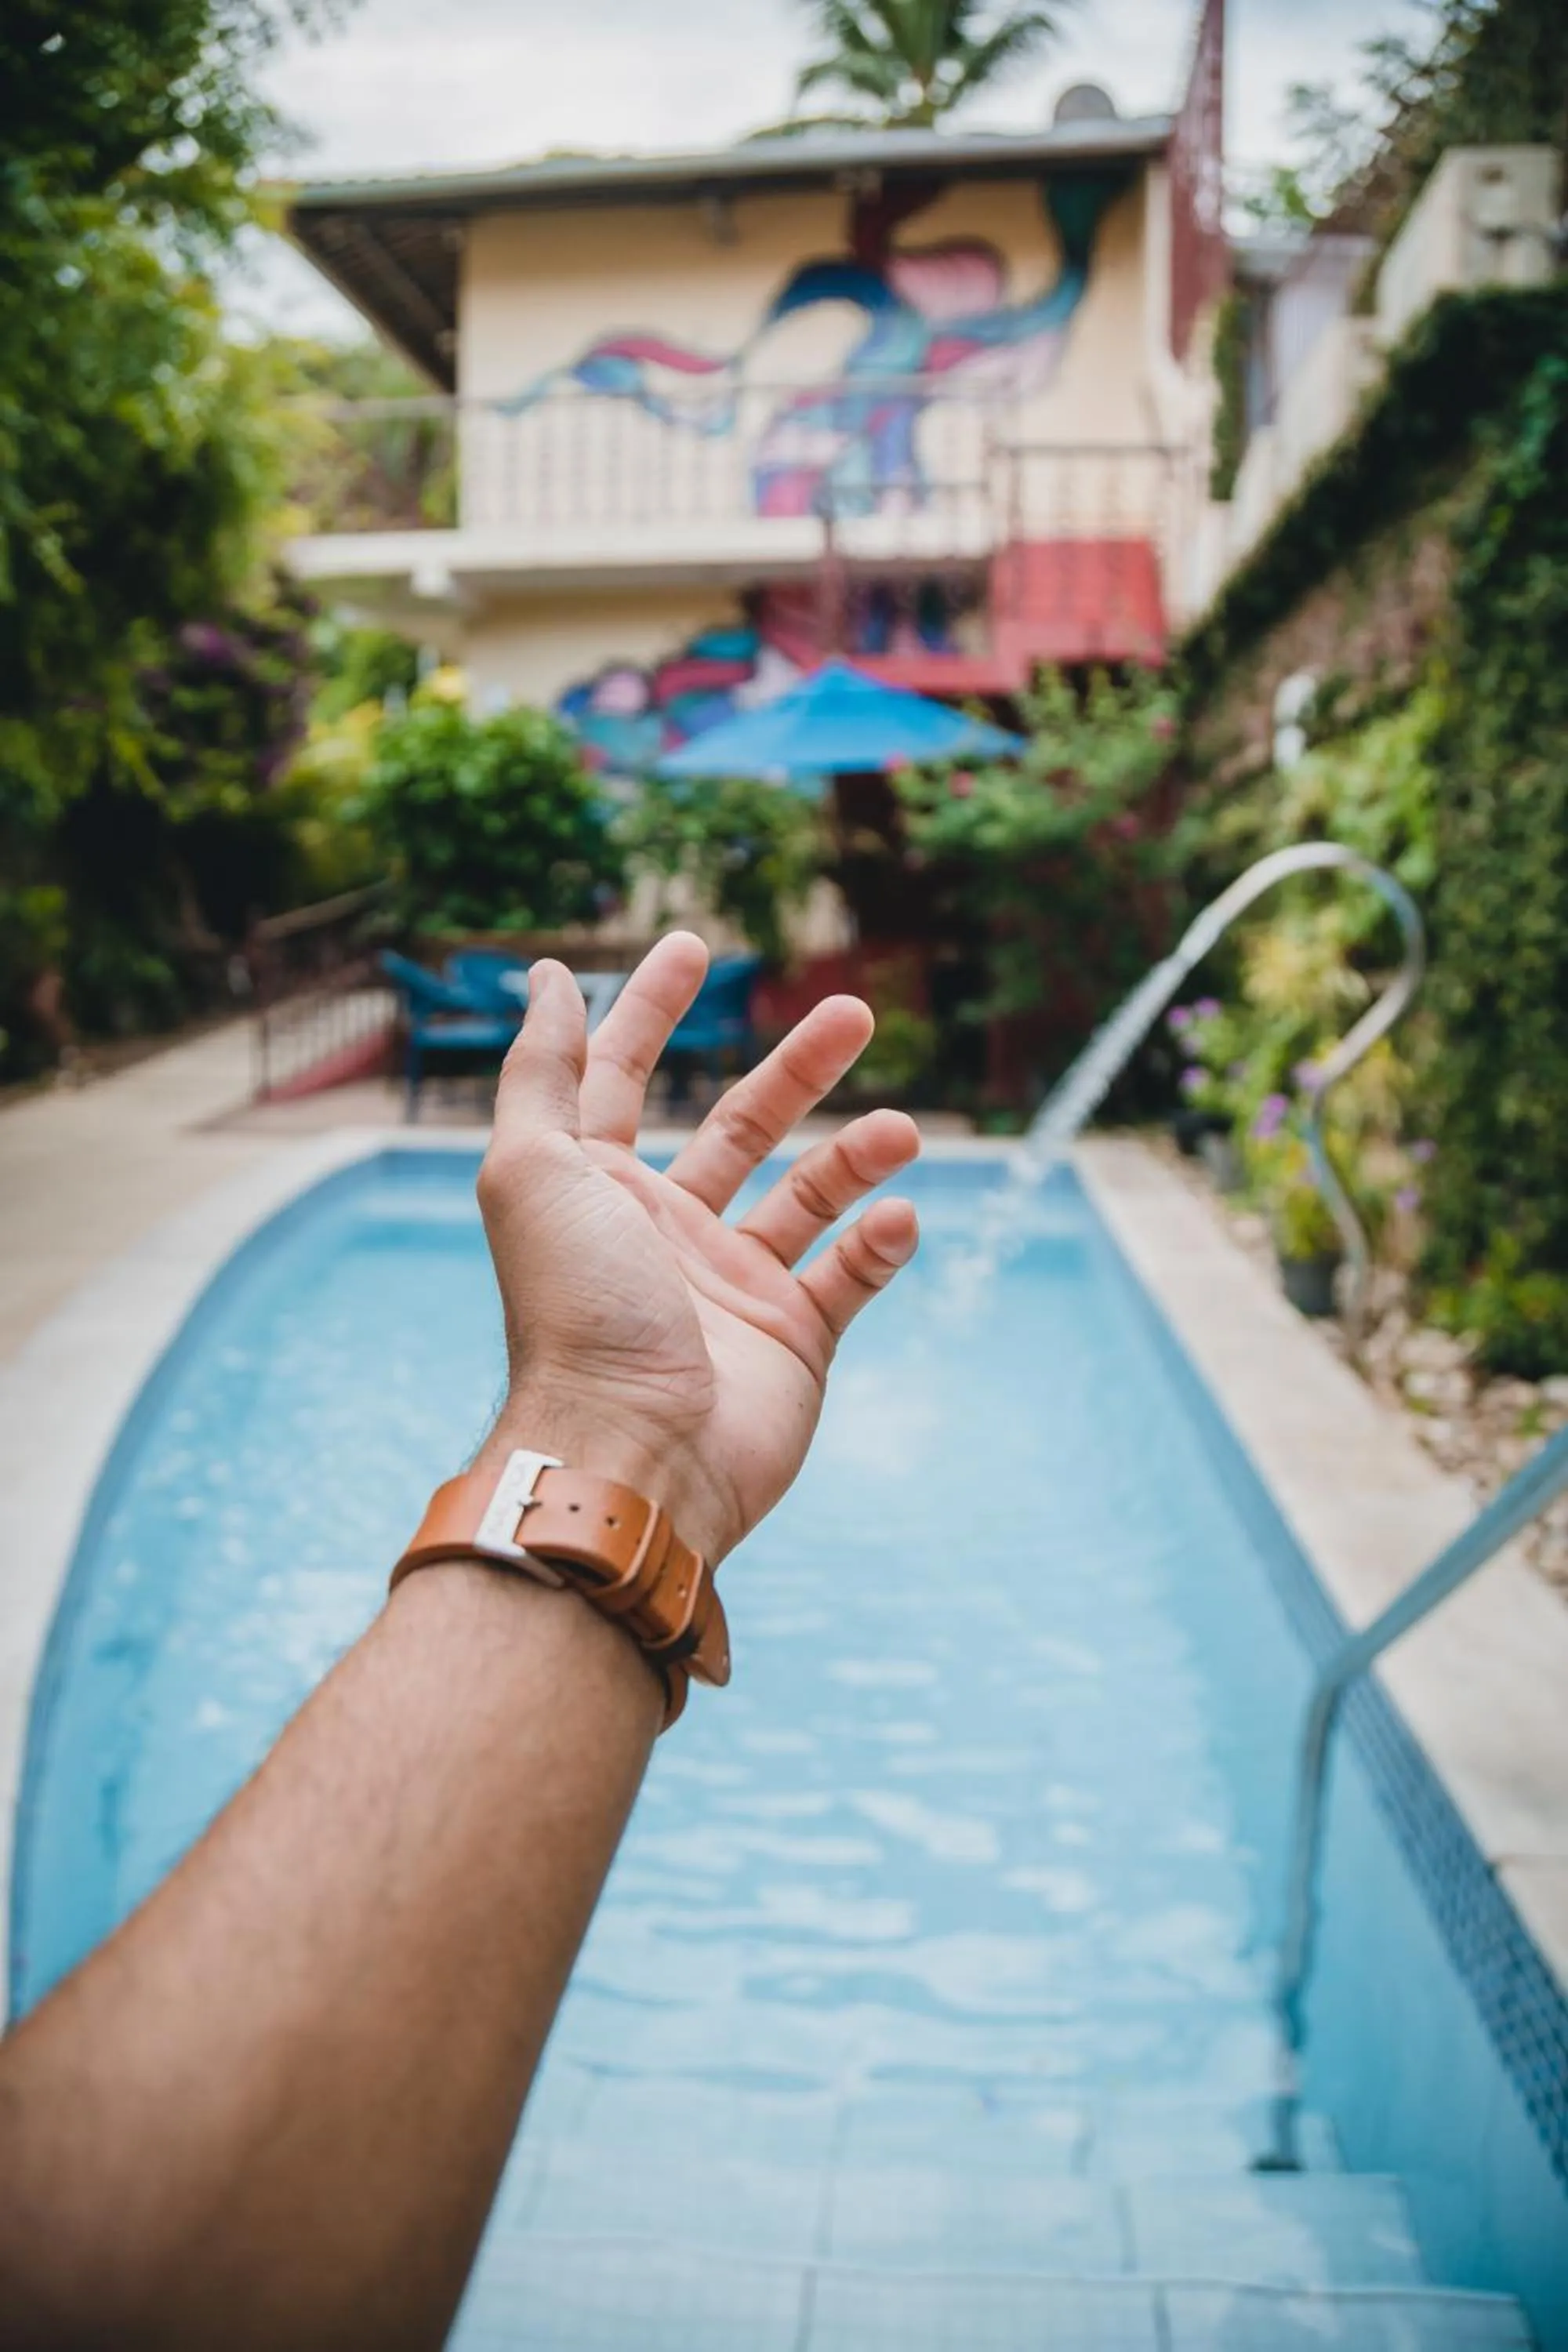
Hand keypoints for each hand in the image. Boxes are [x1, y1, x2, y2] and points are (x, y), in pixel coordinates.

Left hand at [474, 934, 920, 1564]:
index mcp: (597, 1191)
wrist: (635, 1454)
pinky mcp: (791, 1343)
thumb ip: (540, 1071)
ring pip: (808, 1196)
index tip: (693, 947)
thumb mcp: (533, 1169)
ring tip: (905, 1127)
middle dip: (796, 1066)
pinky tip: (898, 1216)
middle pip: (741, 1126)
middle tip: (855, 1011)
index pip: (621, 1077)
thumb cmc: (576, 1310)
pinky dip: (878, 1244)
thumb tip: (544, 978)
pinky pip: (848, 1278)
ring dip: (857, 1153)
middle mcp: (664, 1233)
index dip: (648, 1009)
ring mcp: (732, 1290)